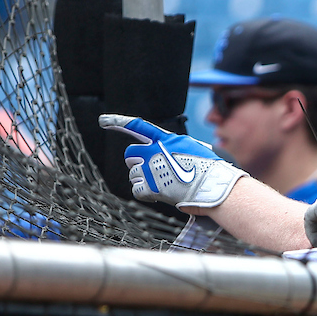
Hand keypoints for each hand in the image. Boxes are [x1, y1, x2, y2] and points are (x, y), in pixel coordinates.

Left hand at [99, 114, 245, 208]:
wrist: (214, 187)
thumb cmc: (209, 171)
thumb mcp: (193, 149)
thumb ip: (174, 148)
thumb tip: (164, 153)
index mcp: (167, 139)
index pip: (138, 126)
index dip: (118, 122)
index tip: (102, 121)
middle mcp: (155, 151)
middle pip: (130, 155)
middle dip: (136, 163)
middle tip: (149, 171)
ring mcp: (151, 169)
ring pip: (133, 174)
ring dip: (144, 180)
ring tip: (163, 185)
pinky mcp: (151, 186)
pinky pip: (137, 190)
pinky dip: (146, 194)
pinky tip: (159, 194)